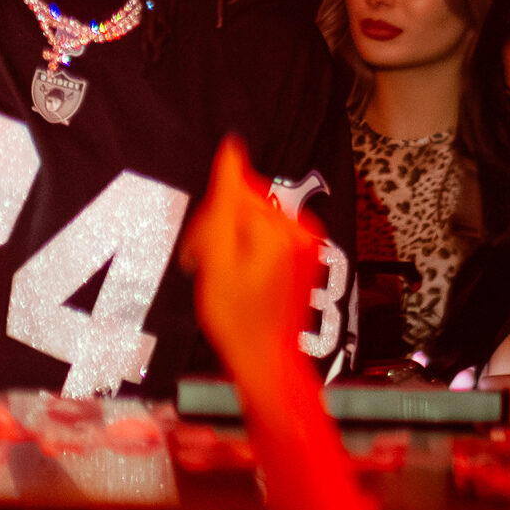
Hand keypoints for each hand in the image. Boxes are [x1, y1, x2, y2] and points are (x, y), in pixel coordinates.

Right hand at [184, 136, 323, 381]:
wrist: (266, 358)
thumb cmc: (239, 318)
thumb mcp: (217, 258)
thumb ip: (223, 202)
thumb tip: (231, 151)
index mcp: (281, 227)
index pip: (234, 191)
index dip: (208, 218)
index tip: (202, 246)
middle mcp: (301, 229)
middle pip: (244, 203)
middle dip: (218, 228)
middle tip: (205, 264)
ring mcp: (307, 242)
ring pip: (252, 219)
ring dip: (230, 239)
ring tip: (221, 273)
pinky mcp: (305, 254)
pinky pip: (266, 234)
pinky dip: (247, 249)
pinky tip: (239, 274)